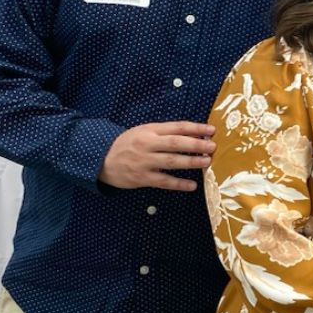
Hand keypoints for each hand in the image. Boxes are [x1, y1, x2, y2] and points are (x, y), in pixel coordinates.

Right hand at [98, 121, 215, 190]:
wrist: (100, 160)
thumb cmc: (128, 144)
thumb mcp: (143, 131)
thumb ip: (165, 132)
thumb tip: (193, 134)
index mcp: (150, 130)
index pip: (177, 127)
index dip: (196, 128)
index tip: (211, 130)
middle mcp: (147, 144)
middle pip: (176, 143)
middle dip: (196, 145)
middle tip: (212, 147)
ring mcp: (144, 162)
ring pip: (172, 162)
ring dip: (191, 162)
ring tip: (206, 162)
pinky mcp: (142, 178)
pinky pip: (163, 182)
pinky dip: (178, 184)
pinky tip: (192, 186)